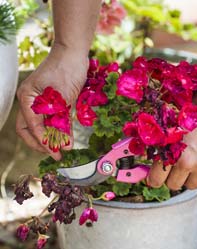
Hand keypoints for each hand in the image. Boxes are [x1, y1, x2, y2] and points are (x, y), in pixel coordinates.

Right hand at [16, 43, 87, 159]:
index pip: (31, 127)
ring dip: (50, 139)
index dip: (43, 141)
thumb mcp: (62, 98)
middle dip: (41, 143)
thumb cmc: (66, 69)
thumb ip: (61, 122)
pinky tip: (68, 139)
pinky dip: (59, 130)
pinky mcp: (53, 102)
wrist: (74, 51)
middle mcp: (31, 101)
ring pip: (41, 127)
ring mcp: (41, 102)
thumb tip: (64, 145)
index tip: (55, 152)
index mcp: (27, 98)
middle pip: (29, 129)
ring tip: (61, 150)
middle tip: (55, 154)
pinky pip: (53, 120)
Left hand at [147, 89, 196, 189]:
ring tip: (190, 162)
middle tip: (174, 166)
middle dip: (171, 177)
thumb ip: (157, 152)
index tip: (155, 176)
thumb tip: (144, 172)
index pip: (156, 181)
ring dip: (188, 177)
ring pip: (191, 185)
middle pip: (173, 185)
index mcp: (173, 155)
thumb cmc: (187, 119)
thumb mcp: (167, 133)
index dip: (154, 178)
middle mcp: (189, 163)